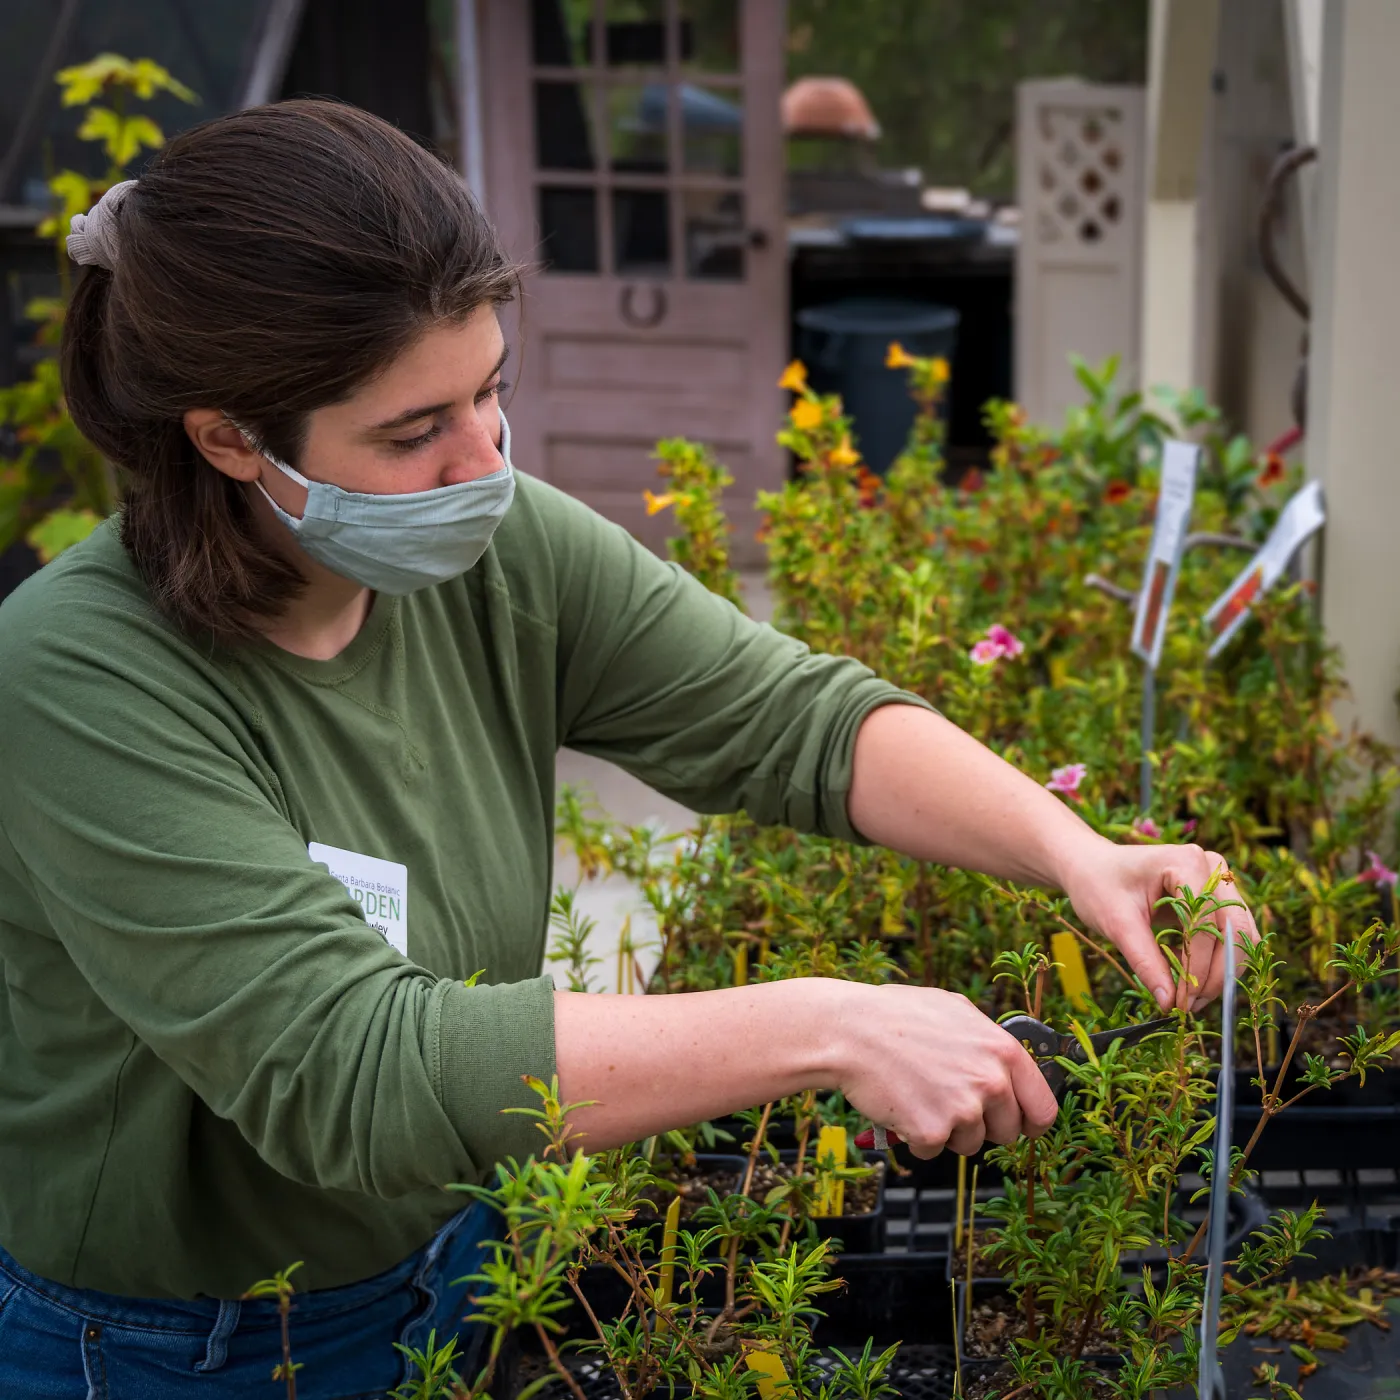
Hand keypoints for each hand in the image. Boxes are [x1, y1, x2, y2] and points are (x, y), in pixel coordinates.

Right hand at [832, 983, 1058, 1158]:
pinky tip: (900, 1106)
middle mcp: (990, 1082)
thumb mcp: (955, 1011)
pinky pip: (932, 1151)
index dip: (1031, 1122)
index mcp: (1003, 1051)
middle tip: (949, 1102)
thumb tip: (1006, 1065)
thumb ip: (987, 1041)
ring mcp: (963, 1110)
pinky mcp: (932, 1131)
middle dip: (982, 1125)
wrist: (849, 1031)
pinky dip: (915, 1137)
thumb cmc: (896, 1015)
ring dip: (946, 1130)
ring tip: (919, 1095)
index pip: (1043, 1108)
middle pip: (1006, 1133)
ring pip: (969, 1144)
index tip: (1019, 1126)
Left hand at [1059, 838, 1257, 1013]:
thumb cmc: (1098, 885)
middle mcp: (1212, 869)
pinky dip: (1216, 964)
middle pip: (1234, 930)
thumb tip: (1169, 1002)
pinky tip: (1194, 985)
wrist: (1090, 866)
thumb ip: (1145, 961)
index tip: (1181, 1002)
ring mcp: (1218, 883)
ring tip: (1191, 1000)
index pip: (1205, 924)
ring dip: (1221, 973)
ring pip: (1239, 937)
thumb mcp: (1116, 923)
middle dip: (1217, 974)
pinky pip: (1228, 937)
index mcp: (1187, 863)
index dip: (1197, 967)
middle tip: (1190, 1006)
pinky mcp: (1216, 900)